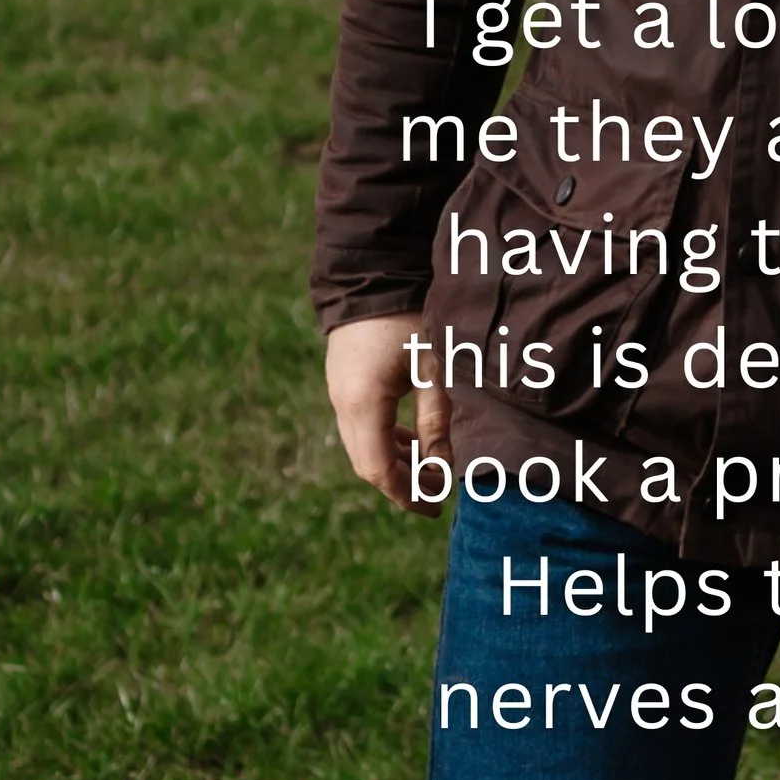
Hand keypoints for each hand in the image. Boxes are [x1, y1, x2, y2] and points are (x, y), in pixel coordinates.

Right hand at [326, 312, 450, 512]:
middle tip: (435, 492)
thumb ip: (435, 420)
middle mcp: (342, 404)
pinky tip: (409, 437)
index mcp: (363, 404)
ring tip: (428, 467)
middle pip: (367, 462)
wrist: (372, 274)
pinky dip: (383, 438)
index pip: (379, 469)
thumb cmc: (408, 318)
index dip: (406, 493)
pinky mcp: (341, 381)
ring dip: (392, 460)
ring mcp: (337, 392)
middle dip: (401, 482)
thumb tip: (442, 467)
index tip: (434, 506)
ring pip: (362, 444)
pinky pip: (359, 424)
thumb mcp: (432, 367)